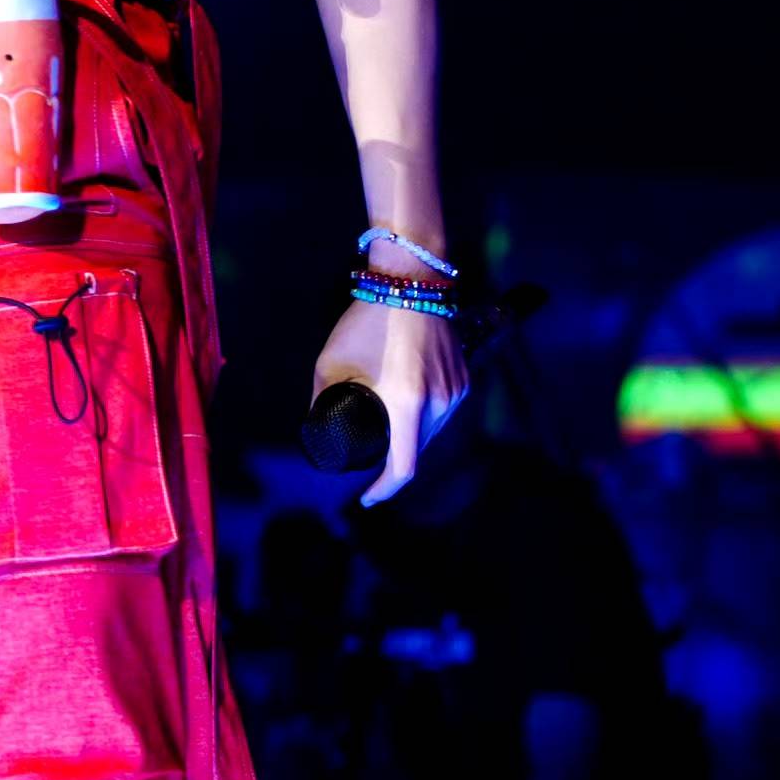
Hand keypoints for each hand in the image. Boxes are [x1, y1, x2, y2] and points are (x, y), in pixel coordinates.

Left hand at [310, 289, 467, 509]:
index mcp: (407, 402)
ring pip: (432, 433)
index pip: (403, 467)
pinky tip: (407, 413)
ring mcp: (456, 391)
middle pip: (417, 451)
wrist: (413, 280)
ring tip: (385, 436)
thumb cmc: (367, 320)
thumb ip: (323, 399)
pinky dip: (424, 420)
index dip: (384, 489)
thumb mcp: (332, 363)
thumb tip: (315, 428)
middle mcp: (439, 403)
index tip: (366, 498)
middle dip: (393, 463)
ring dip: (409, 439)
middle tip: (368, 463)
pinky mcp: (463, 380)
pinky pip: (444, 413)